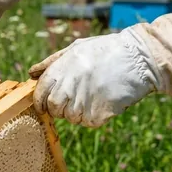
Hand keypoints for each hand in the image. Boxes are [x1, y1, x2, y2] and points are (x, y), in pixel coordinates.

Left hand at [28, 27, 161, 127]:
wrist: (140, 58)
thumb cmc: (106, 51)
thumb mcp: (76, 48)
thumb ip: (51, 62)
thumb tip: (31, 74)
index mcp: (59, 71)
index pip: (40, 95)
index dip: (41, 102)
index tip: (47, 104)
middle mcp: (67, 87)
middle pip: (54, 109)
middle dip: (60, 107)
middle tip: (76, 98)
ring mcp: (82, 102)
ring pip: (71, 118)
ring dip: (79, 111)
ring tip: (94, 95)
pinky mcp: (98, 114)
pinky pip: (88, 122)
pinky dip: (94, 116)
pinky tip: (105, 101)